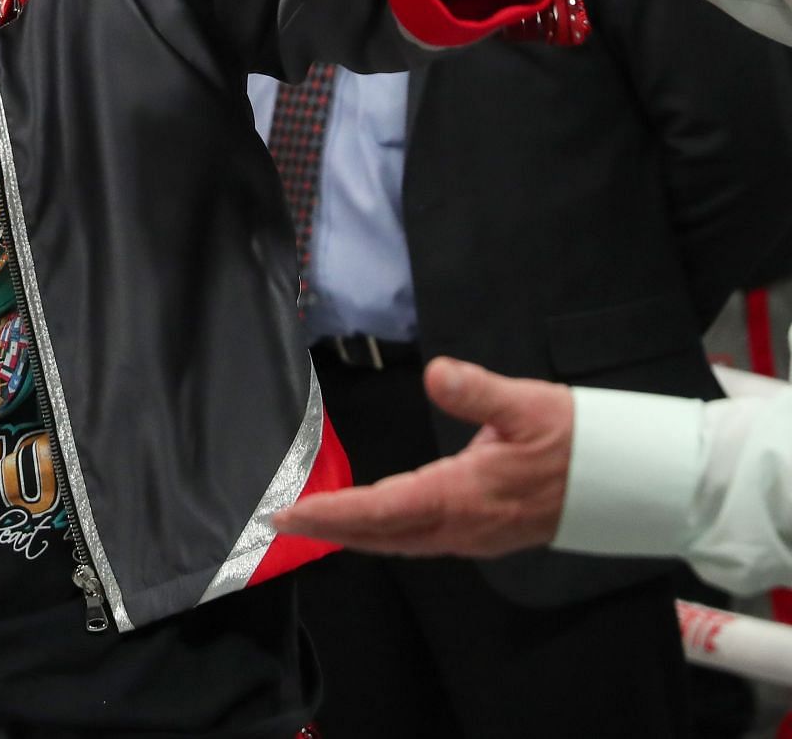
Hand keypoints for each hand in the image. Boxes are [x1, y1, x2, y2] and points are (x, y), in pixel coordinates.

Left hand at [270, 357, 572, 556]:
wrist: (633, 481)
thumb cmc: (579, 439)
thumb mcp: (530, 404)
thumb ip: (479, 391)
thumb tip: (438, 372)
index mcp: (464, 496)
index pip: (383, 509)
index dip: (334, 513)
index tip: (289, 514)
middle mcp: (463, 526)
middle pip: (382, 534)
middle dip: (330, 529)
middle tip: (280, 523)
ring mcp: (475, 536)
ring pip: (401, 541)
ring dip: (356, 535)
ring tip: (314, 524)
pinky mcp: (486, 534)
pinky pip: (422, 540)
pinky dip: (386, 534)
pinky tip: (373, 524)